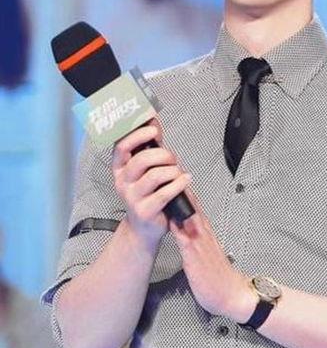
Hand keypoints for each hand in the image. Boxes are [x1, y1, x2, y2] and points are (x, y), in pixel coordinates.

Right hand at [112, 120, 191, 248]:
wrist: (144, 227)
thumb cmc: (148, 192)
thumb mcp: (146, 168)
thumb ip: (149, 145)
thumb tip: (152, 120)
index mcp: (119, 168)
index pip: (121, 146)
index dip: (138, 135)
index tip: (154, 131)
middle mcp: (122, 182)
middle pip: (142, 160)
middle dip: (163, 154)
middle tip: (172, 158)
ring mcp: (132, 197)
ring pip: (155, 175)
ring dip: (172, 170)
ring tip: (178, 172)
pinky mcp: (144, 211)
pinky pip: (165, 192)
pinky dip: (179, 183)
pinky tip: (186, 180)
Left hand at [169, 185, 255, 319]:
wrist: (231, 293)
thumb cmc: (217, 274)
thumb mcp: (205, 250)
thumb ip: (195, 235)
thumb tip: (181, 222)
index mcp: (205, 229)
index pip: (192, 203)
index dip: (181, 188)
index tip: (170, 173)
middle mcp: (203, 231)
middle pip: (191, 203)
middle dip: (178, 187)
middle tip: (166, 170)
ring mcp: (199, 241)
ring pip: (188, 214)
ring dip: (178, 200)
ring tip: (165, 185)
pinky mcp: (195, 255)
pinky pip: (184, 236)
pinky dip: (177, 224)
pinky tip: (169, 216)